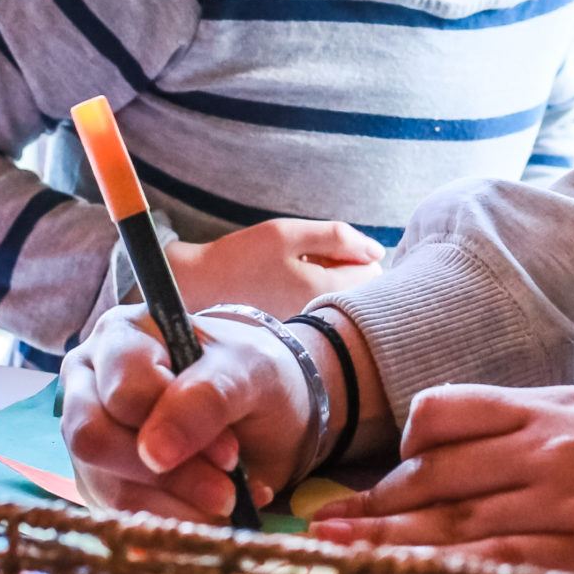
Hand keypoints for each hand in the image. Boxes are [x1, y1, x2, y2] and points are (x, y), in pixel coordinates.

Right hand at [59, 305, 317, 520]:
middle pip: (94, 439)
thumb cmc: (249, 376)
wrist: (262, 414)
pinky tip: (210, 510)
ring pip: (105, 485)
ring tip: (227, 500)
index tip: (231, 453)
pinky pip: (120, 515)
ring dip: (175, 505)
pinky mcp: (98, 481)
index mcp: (121, 336)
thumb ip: (206, 398)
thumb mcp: (247, 372)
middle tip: (227, 491)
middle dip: (168, 476)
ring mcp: (89, 435)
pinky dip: (173, 520)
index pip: (123, 392)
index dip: (175, 428)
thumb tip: (154, 453)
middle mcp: (90, 381)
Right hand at [164, 218, 384, 315]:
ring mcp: (309, 333)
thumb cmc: (240, 258)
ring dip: (328, 285)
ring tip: (292, 276)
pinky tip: (284, 292)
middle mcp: (322, 319)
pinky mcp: (295, 339)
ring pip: (341, 304)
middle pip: (361, 291)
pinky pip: (321, 317)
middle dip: (345, 271)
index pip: (373, 272)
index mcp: (324, 290)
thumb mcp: (288, 233)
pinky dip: (311, 301)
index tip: (323, 248)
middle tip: (308, 260)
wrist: (195, 291)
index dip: (354, 253)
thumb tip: (378, 250)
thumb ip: (338, 237)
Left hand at [307, 386, 573, 573]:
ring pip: (455, 524)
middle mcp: (548, 452)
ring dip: (388, 543)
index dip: (404, 445)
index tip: (383, 474)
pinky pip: (504, 567)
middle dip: (375, 503)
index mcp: (550, 409)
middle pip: (436, 475)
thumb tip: (480, 441)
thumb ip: (541, 419)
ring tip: (335, 557)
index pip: (447, 413)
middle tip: (322, 526)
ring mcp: (568, 506)